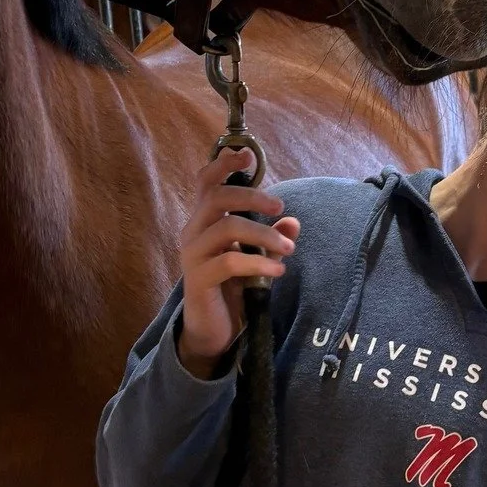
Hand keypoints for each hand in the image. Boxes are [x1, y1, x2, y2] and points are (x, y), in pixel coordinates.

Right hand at [177, 148, 298, 376]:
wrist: (214, 329)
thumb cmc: (233, 286)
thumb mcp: (257, 256)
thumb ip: (272, 237)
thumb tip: (293, 222)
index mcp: (204, 221)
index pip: (207, 182)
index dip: (224, 165)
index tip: (248, 157)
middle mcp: (193, 232)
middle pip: (217, 198)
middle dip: (253, 197)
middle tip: (280, 208)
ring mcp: (193, 256)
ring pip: (227, 228)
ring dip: (264, 235)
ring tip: (289, 249)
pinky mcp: (198, 280)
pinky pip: (229, 262)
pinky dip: (259, 262)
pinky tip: (278, 270)